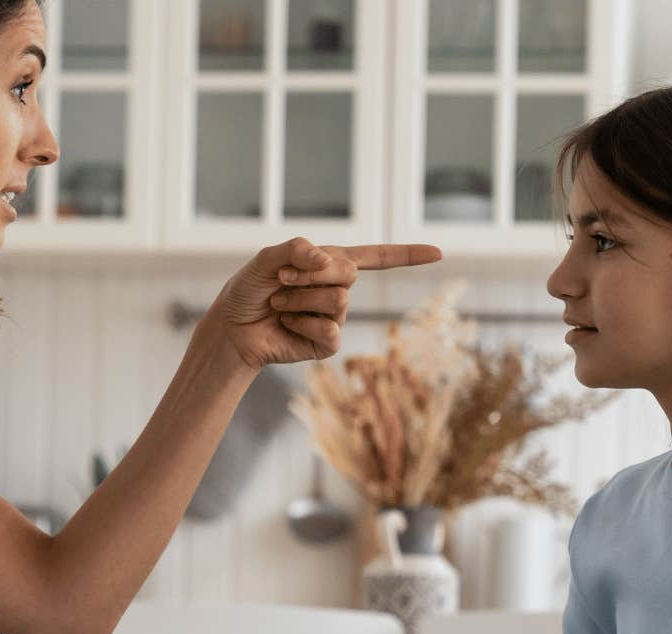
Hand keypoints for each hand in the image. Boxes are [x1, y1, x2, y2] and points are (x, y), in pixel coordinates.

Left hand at [200, 236, 441, 372]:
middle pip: (348, 273)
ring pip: (337, 301)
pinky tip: (286, 325)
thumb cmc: (248, 291)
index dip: (407, 255)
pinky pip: (330, 330)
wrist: (232, 328)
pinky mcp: (326, 344)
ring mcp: (334, 318)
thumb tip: (322, 257)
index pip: (376, 257)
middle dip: (309, 275)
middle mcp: (337, 289)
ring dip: (298, 300)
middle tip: (281, 281)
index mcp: (329, 263)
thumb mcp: (266, 259)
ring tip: (278, 304)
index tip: (439, 252)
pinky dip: (302, 323)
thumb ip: (293, 250)